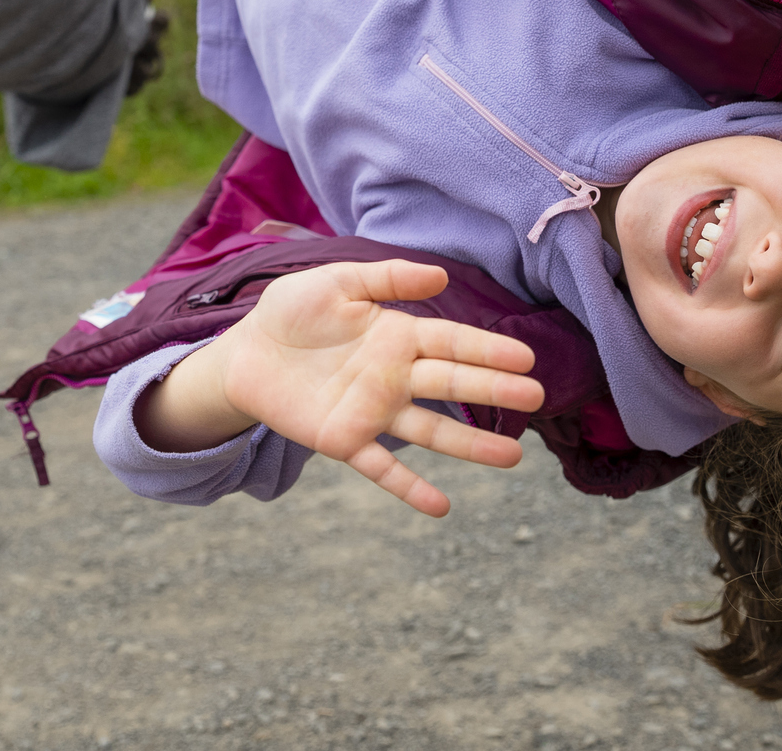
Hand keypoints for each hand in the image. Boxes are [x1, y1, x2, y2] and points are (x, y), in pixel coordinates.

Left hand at [139, 261, 544, 516]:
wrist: (245, 351)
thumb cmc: (292, 312)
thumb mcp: (336, 281)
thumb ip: (386, 278)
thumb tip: (441, 275)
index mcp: (397, 336)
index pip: (452, 342)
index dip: (487, 350)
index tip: (526, 358)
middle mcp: (393, 376)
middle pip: (451, 384)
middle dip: (493, 390)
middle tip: (535, 397)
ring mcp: (372, 412)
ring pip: (429, 430)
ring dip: (469, 445)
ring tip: (512, 457)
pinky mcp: (344, 440)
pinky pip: (381, 468)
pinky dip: (409, 488)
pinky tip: (441, 507)